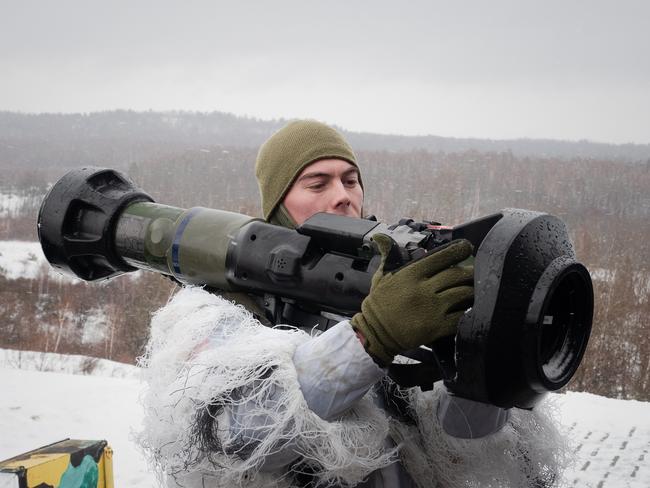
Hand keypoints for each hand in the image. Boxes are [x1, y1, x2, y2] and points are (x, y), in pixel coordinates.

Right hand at [351, 235, 473, 365]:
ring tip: (477, 288)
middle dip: (470, 272)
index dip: (458, 250)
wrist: (375, 333)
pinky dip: (468, 312)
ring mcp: (432, 309)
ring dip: (473, 291)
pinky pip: (460, 317)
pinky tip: (471, 309)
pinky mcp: (436, 327)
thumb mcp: (381, 276)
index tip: (467, 248)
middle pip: (457, 275)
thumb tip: (381, 236)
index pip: (441, 257)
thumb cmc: (379, 304)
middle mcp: (424, 289)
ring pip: (463, 294)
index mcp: (411, 274)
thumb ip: (388, 255)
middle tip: (478, 271)